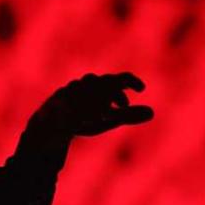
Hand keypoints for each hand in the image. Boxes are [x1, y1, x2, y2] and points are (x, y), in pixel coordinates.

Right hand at [18, 72, 152, 153]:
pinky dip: (73, 109)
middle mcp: (84, 88)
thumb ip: (128, 115)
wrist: (52, 126)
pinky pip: (62, 103)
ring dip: (93, 99)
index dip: (129, 80)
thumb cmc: (83, 118)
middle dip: (112, 92)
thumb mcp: (109, 119)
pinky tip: (82, 118)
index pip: (116, 79)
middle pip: (100, 81)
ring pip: (80, 88)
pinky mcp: (53, 106)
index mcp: (99, 89)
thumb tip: (152, 112)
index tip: (142, 88)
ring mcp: (67, 96)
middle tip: (122, 107)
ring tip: (105, 115)